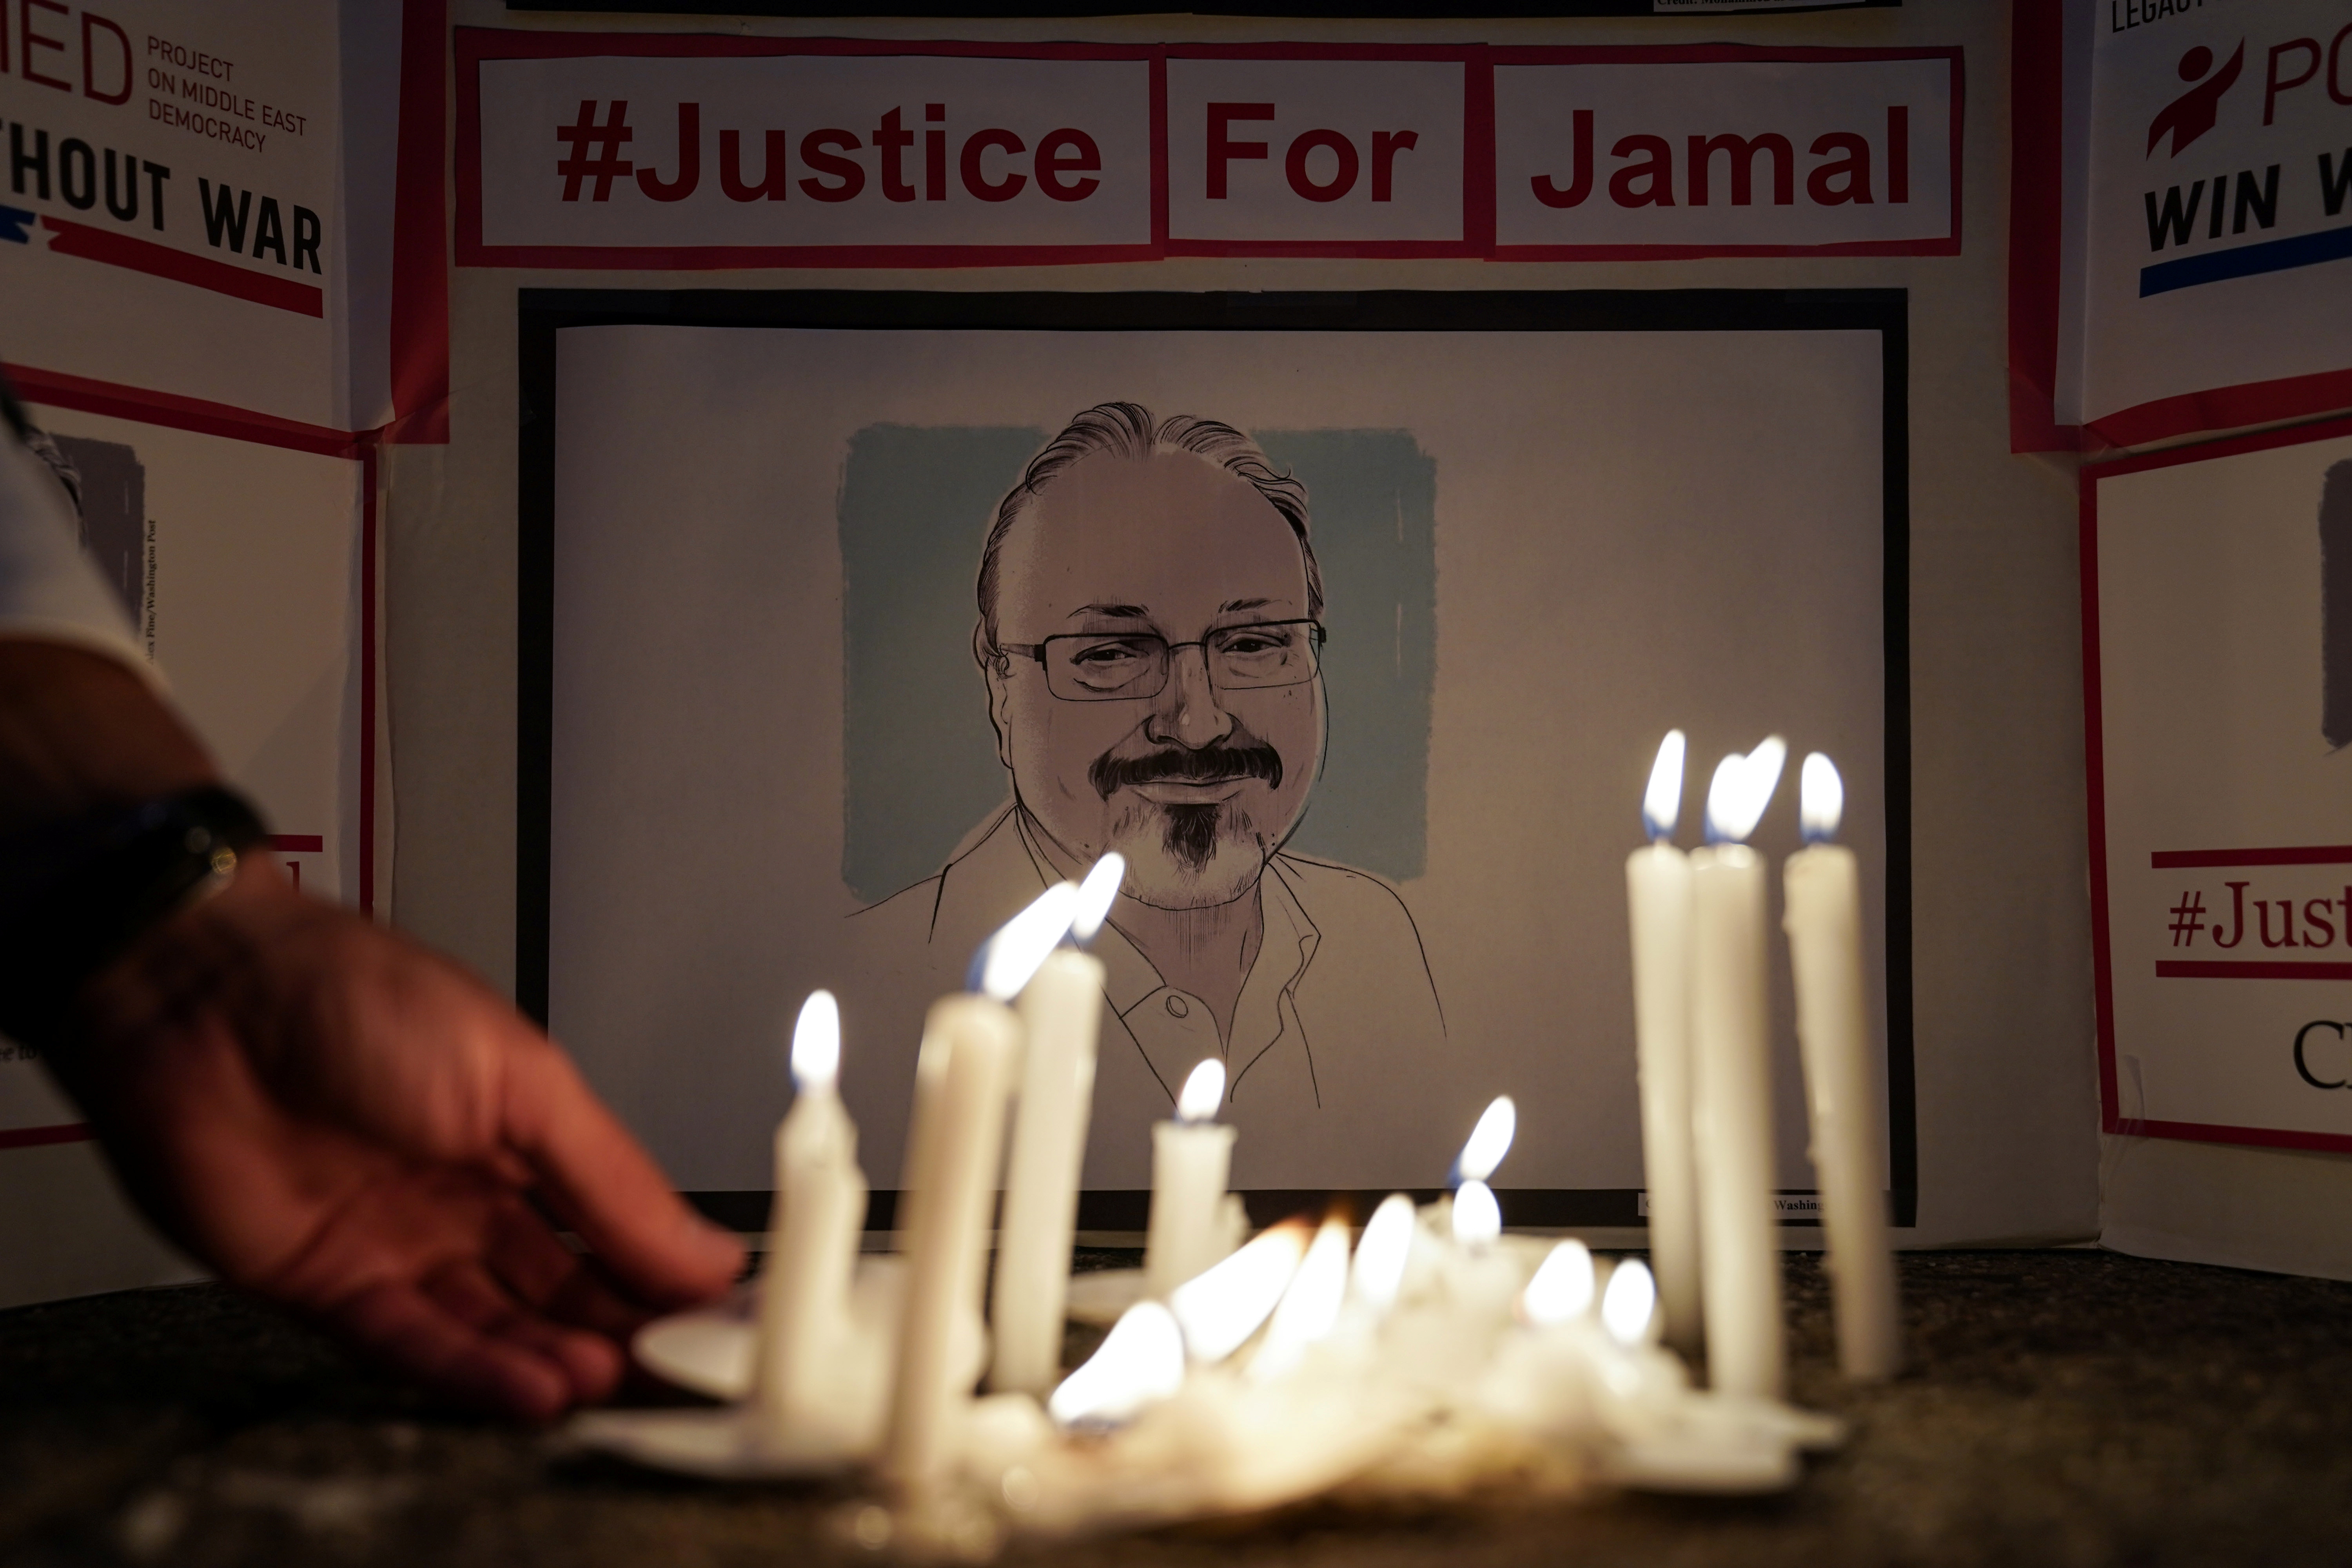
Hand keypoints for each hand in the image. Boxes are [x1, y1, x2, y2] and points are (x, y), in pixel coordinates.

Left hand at [50, 862, 743, 1420]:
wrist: (203, 996)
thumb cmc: (349, 992)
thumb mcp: (523, 1079)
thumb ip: (613, 1180)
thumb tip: (699, 1244)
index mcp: (523, 1134)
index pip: (615, 1228)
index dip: (667, 1274)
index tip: (721, 1316)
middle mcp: (464, 1196)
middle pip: (561, 1290)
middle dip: (621, 1333)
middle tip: (678, 1369)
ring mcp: (398, 1244)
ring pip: (494, 1328)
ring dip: (552, 1361)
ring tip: (606, 1384)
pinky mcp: (328, 1286)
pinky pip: (412, 1345)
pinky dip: (473, 1372)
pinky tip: (530, 1389)